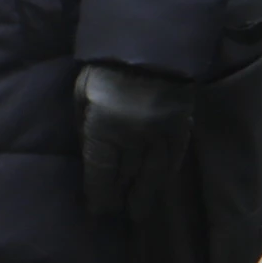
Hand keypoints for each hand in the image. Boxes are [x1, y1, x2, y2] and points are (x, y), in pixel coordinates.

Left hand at [79, 61, 196, 225]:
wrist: (150, 47)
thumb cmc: (103, 70)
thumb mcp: (80, 97)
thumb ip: (84, 128)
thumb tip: (87, 158)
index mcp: (104, 128)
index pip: (101, 172)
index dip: (98, 195)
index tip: (95, 211)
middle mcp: (134, 137)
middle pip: (125, 177)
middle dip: (118, 198)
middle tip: (114, 215)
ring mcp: (160, 134)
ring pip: (152, 175)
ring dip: (144, 196)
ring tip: (137, 214)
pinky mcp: (181, 129)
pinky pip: (173, 162)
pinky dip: (164, 178)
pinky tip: (158, 190)